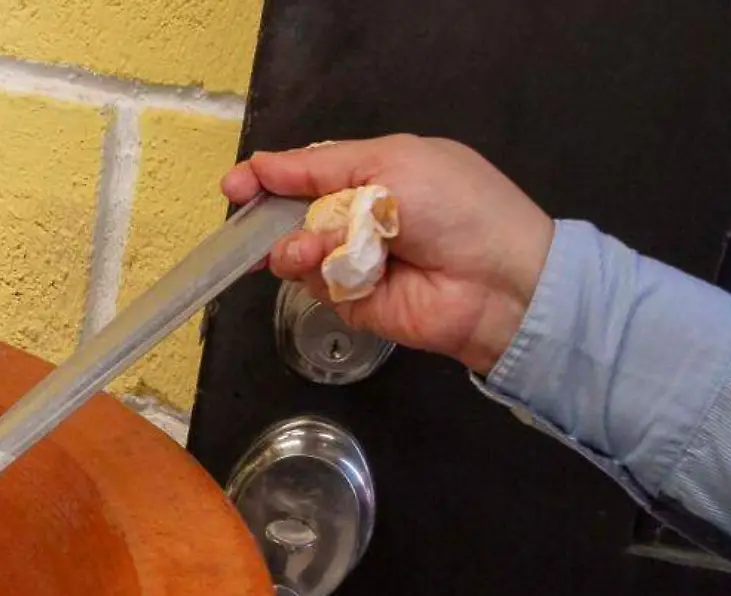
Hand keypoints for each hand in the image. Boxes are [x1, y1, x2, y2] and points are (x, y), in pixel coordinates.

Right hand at [222, 135, 554, 374]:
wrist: (495, 280)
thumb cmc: (453, 205)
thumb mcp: (391, 163)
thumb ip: (322, 166)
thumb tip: (264, 165)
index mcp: (373, 172)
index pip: (307, 171)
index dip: (269, 176)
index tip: (236, 185)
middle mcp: (357, 215)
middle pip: (290, 213)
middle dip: (268, 214)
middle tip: (246, 220)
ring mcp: (351, 259)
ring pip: (294, 250)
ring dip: (296, 246)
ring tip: (312, 250)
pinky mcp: (350, 298)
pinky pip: (314, 282)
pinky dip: (320, 273)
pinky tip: (338, 269)